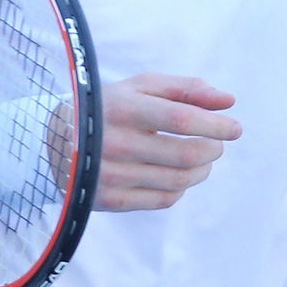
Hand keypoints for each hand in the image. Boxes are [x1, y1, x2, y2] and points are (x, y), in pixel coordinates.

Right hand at [96, 74, 240, 210]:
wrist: (53, 139)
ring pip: (179, 181)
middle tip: (217, 143)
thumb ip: (184, 89)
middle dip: (214, 148)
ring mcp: (111, 175)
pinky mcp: (110, 199)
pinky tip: (177, 173)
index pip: (181, 118)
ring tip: (202, 158)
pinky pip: (163, 200)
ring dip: (202, 169)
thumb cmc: (109, 107)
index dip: (216, 124)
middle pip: (186, 154)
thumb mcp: (139, 87)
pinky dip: (180, 187)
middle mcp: (114, 143)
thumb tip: (228, 101)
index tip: (234, 127)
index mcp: (122, 108)